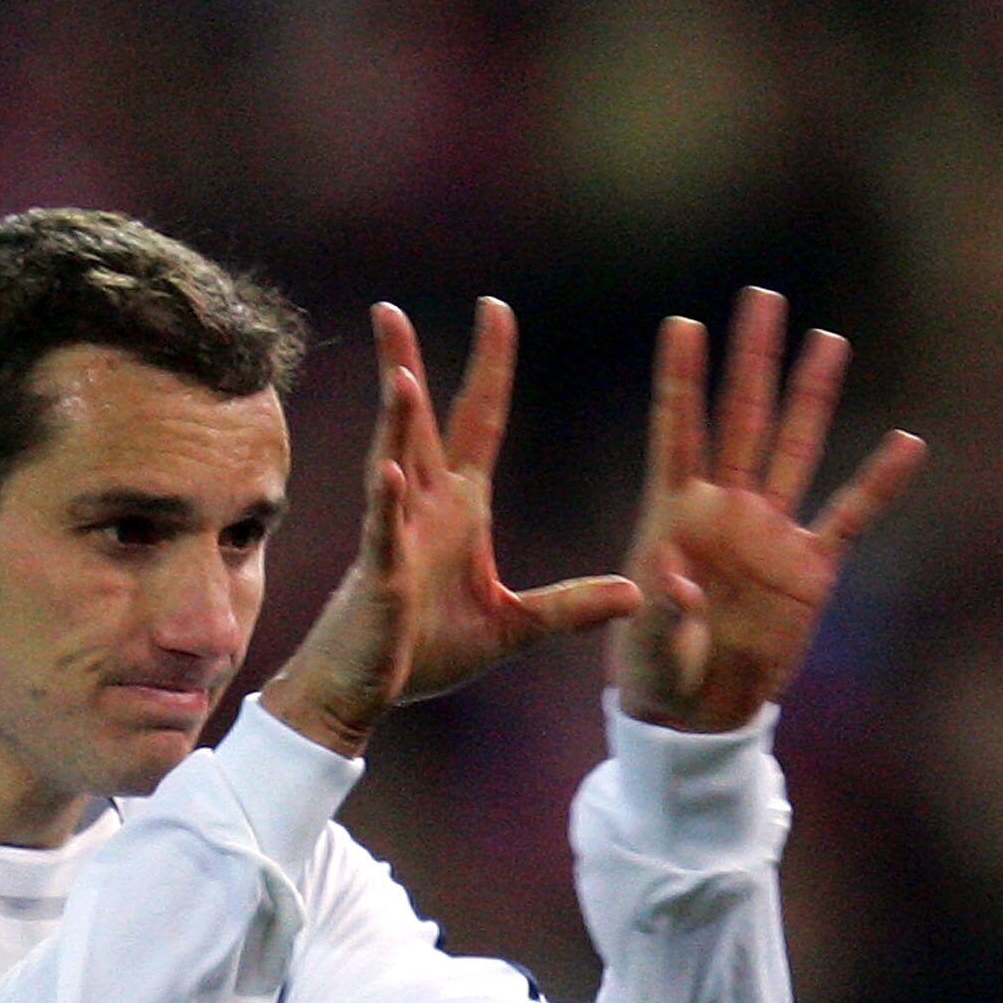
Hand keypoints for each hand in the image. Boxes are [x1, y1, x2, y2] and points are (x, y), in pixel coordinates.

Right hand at [261, 299, 640, 758]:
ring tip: (398, 374)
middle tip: (390, 309)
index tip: (496, 309)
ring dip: (396, 421)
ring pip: (393, 463)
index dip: (490, 366)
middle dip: (403, 364)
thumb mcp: (516, 627)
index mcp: (458, 510)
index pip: (478, 420)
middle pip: (417, 422)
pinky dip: (386, 501)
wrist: (367, 693)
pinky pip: (383, 532)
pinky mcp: (381, 577)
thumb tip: (635, 593)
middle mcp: (422, 509)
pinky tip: (389, 469)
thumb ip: (572, 606)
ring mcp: (396, 538)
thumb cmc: (426, 655)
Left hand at [615, 288, 925, 732]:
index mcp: (676, 518)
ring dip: (811, 395)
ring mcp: (771, 534)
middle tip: (761, 297)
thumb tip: (676, 578)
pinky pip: (850, 518)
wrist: (697, 714)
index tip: (684, 324)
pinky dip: (878, 483)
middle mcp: (727, 510)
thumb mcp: (647, 648)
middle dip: (752, 360)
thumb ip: (659, 611)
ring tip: (826, 339)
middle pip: (743, 419)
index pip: (678, 433)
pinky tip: (908, 444)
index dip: (682, 381)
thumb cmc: (655, 675)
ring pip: (795, 448)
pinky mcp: (809, 569)